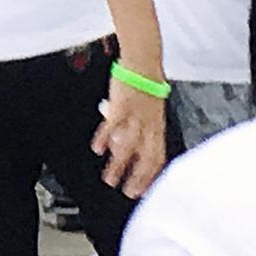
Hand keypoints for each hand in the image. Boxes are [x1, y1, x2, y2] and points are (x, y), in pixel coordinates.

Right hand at [90, 76, 167, 197]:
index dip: (151, 176)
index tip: (144, 190)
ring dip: (118, 166)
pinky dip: (104, 139)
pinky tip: (98, 150)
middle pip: (145, 158)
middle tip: (128, 192)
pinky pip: (112, 127)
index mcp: (158, 128)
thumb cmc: (147, 86)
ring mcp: (135, 118)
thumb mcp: (150, 113)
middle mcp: (148, 126)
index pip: (158, 158)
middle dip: (137, 178)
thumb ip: (140, 131)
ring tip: (109, 179)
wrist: (143, 64)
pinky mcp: (121, 107)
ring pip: (128, 148)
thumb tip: (121, 146)